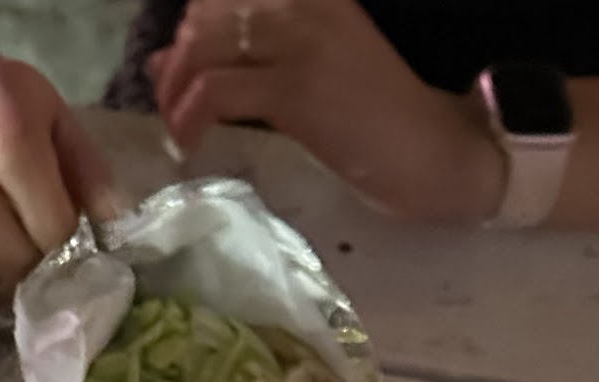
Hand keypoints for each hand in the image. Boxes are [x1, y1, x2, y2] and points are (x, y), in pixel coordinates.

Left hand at [149, 0, 504, 222]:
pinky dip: (190, 118)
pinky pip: (216, 91)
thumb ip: (242, 60)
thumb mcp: (301, 76)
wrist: (432, 150)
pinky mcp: (296, 88)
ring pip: (204, 46)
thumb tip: (166, 59)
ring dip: (176, 90)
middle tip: (173, 103)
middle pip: (207, 12)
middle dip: (178, 60)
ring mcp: (301, 40)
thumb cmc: (375, 116)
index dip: (194, 24)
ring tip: (179, 126)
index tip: (185, 66)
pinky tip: (190, 143)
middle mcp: (305, 1)